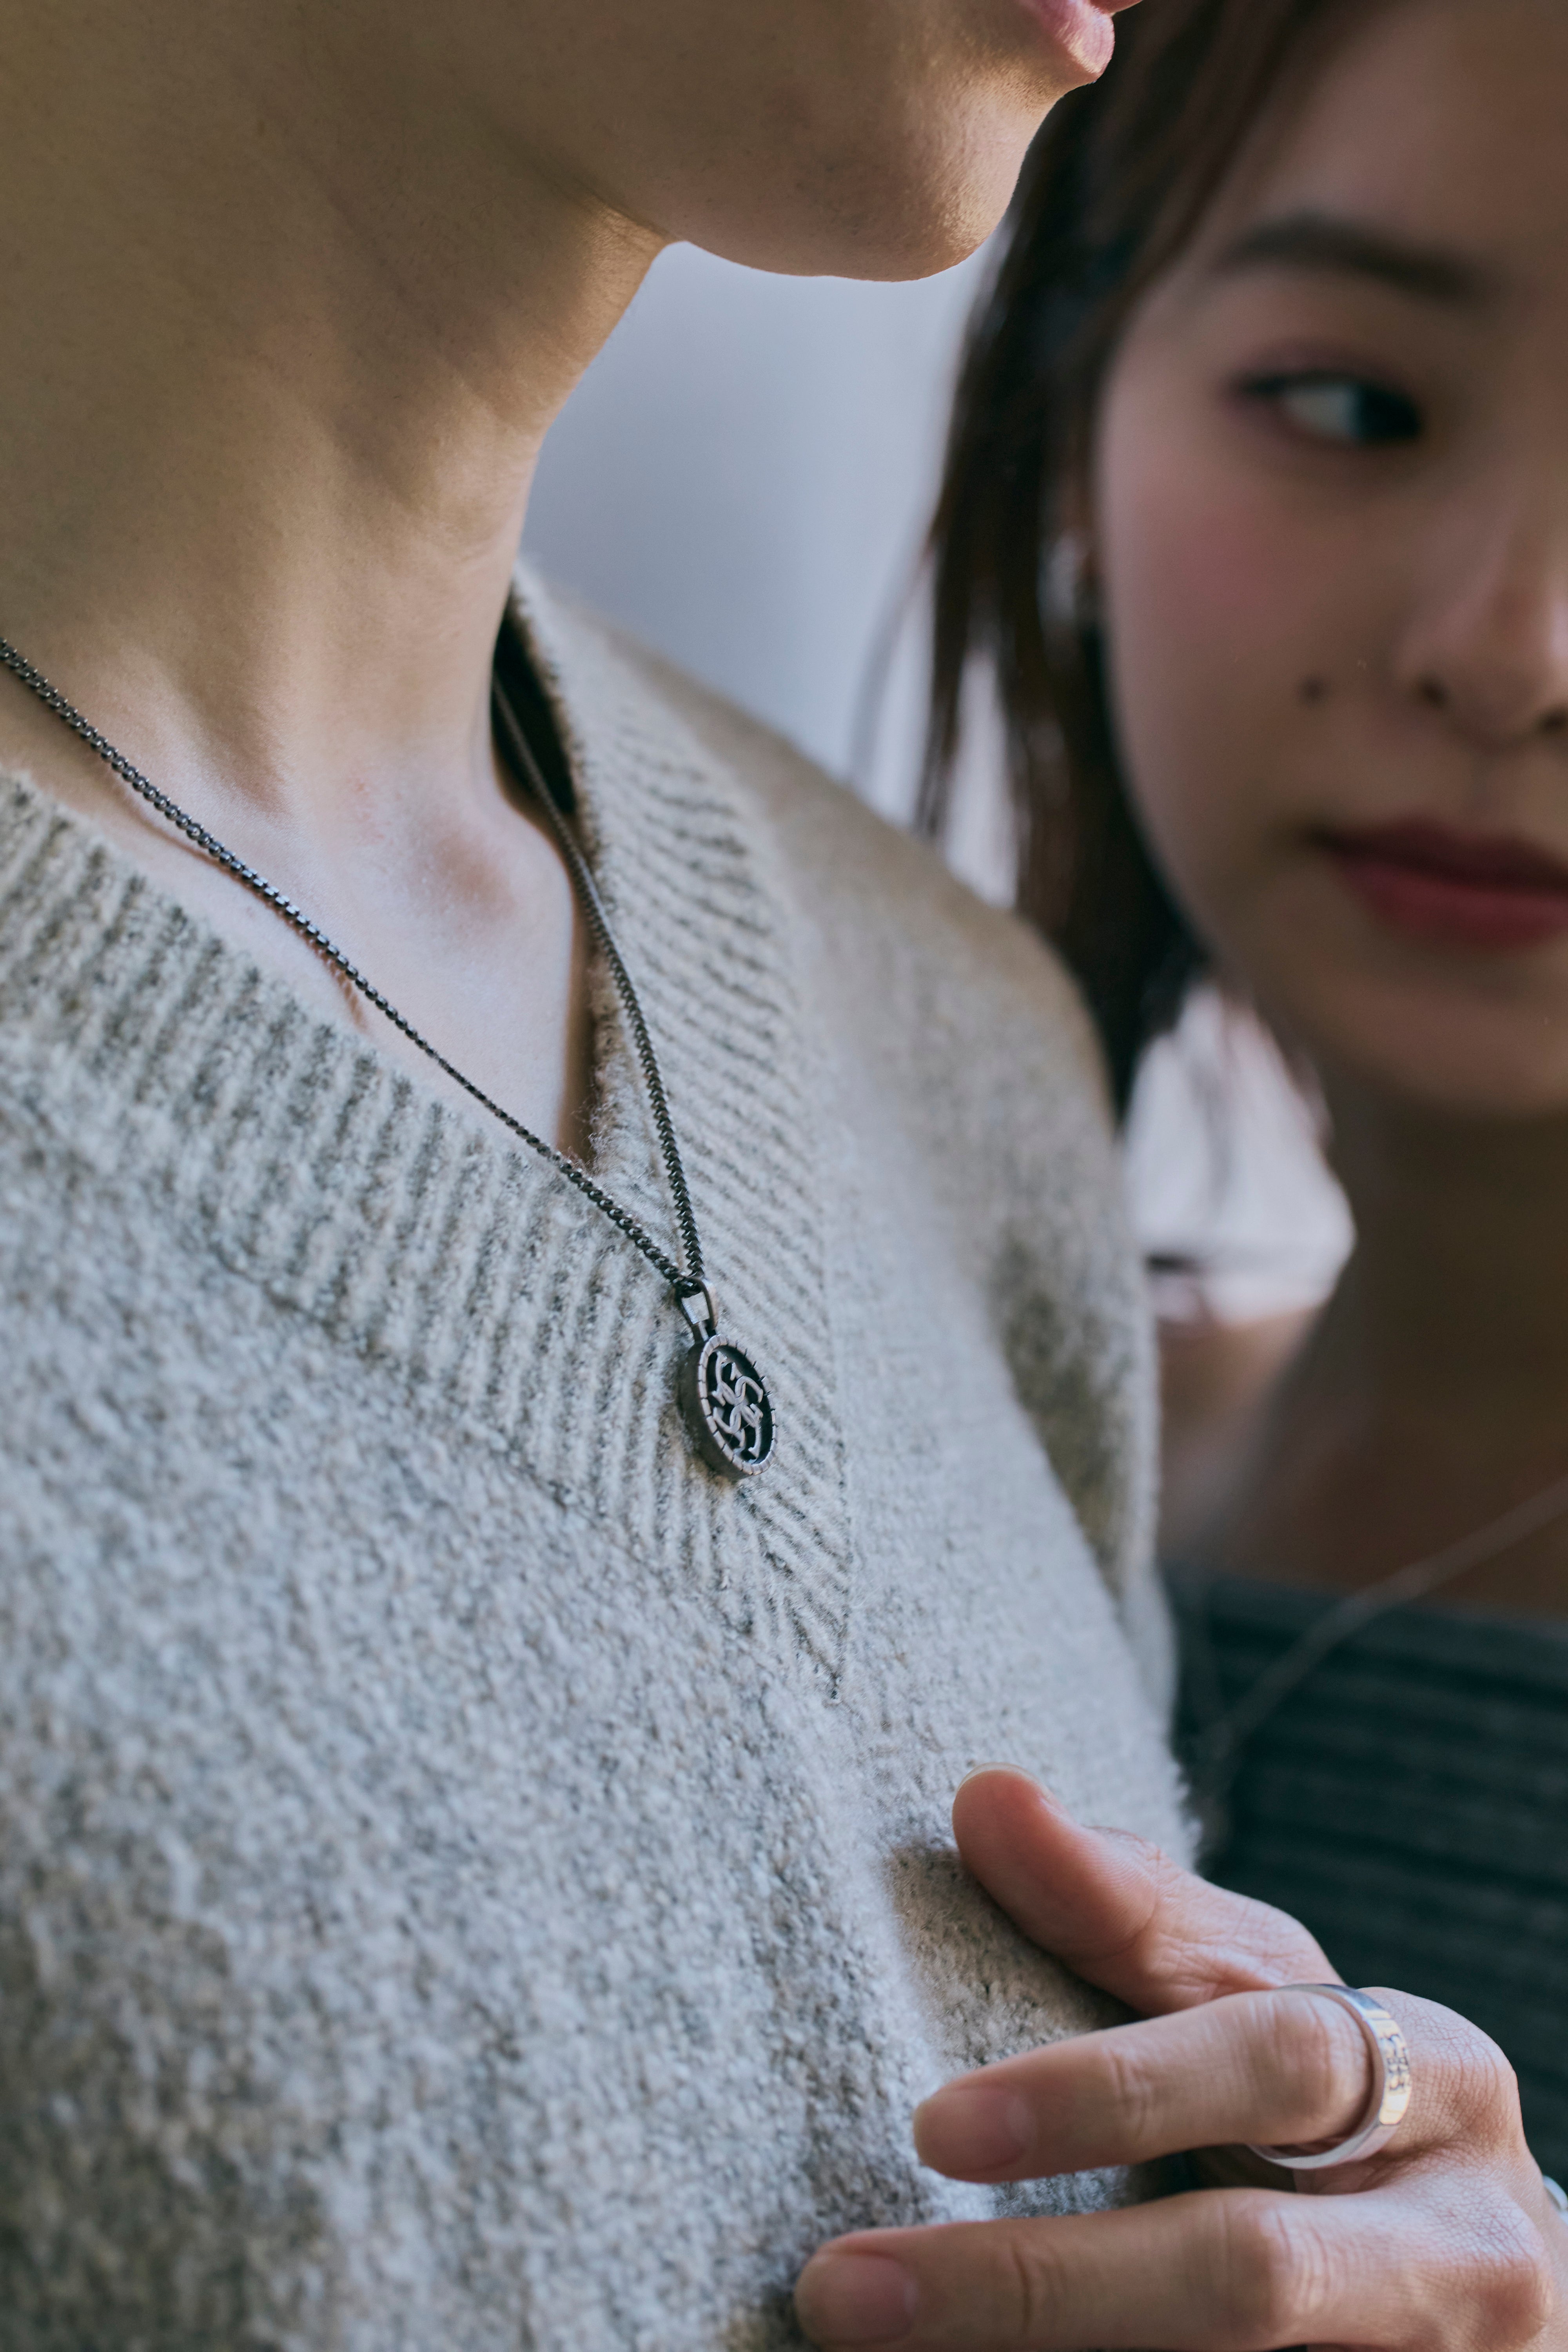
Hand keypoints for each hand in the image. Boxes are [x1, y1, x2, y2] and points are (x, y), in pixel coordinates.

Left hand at [795, 1767, 1566, 2349]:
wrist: (1475, 2259)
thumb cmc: (1335, 2093)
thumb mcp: (1256, 1988)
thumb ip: (1124, 1909)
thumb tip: (986, 1798)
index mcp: (1436, 2076)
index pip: (1268, 2067)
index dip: (1102, 2093)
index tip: (934, 2126)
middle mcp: (1463, 2240)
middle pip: (1245, 2273)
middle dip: (1034, 2286)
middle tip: (844, 2288)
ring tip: (870, 2341)